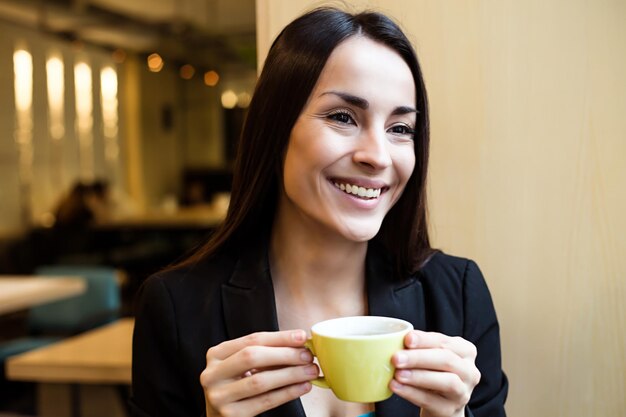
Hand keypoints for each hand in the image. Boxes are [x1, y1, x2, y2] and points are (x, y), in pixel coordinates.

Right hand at [200, 330, 317, 416]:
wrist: (218, 416)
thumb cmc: (236, 385)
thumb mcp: (242, 365)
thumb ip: (265, 352)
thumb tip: (300, 342)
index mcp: (216, 354)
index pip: (252, 340)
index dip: (279, 337)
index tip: (302, 336)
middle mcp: (213, 374)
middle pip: (253, 357)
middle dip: (285, 354)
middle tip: (308, 355)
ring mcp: (219, 396)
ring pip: (260, 381)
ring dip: (290, 374)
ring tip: (310, 371)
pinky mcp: (231, 415)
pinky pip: (265, 401)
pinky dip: (288, 393)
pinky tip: (303, 387)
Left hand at [390, 331, 480, 416]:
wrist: (442, 401)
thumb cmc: (435, 371)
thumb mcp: (432, 355)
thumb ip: (421, 346)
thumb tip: (397, 340)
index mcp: (465, 351)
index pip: (444, 342)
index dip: (425, 340)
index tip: (407, 339)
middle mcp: (469, 371)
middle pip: (446, 360)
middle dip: (419, 358)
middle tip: (396, 358)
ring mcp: (462, 392)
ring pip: (446, 382)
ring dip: (418, 377)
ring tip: (397, 374)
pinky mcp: (450, 409)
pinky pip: (431, 400)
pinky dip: (411, 393)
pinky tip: (396, 386)